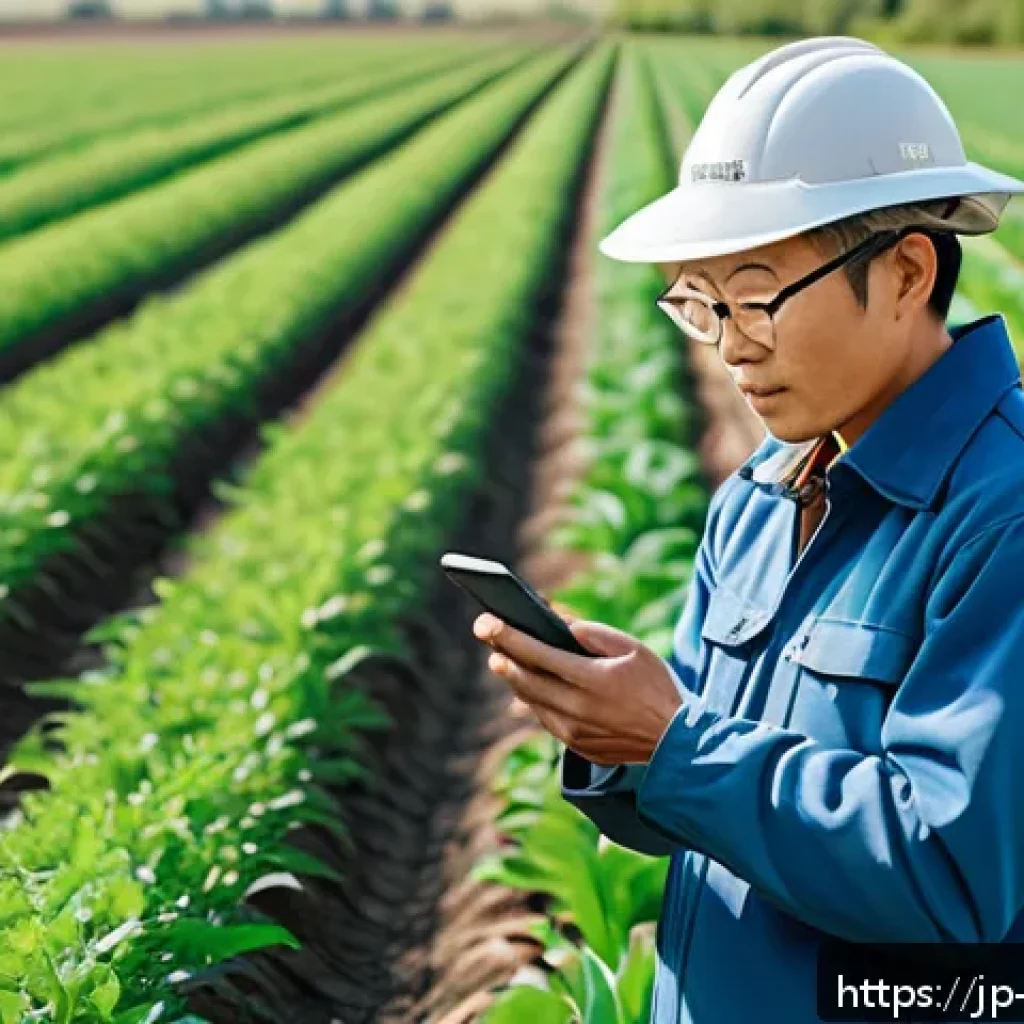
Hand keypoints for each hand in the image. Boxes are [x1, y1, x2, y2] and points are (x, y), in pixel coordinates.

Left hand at [472, 598, 683, 764]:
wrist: (674, 742)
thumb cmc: (656, 687)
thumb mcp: (633, 649)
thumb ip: (595, 635)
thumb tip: (561, 623)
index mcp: (592, 679)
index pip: (539, 653)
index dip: (509, 636)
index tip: (487, 622)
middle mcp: (577, 707)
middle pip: (526, 679)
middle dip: (502, 655)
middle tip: (485, 636)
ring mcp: (574, 730)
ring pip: (530, 701)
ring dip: (513, 678)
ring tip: (500, 659)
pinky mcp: (575, 744)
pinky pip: (544, 718)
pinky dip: (531, 700)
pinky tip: (524, 687)